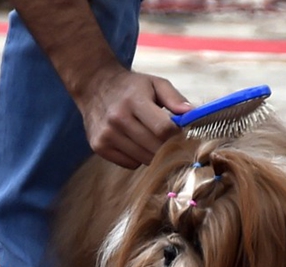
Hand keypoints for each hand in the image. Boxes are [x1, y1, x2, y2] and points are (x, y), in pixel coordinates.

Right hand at [77, 70, 192, 168]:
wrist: (94, 85)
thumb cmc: (131, 87)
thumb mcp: (155, 83)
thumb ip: (175, 98)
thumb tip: (191, 114)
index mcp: (134, 101)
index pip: (163, 129)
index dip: (176, 134)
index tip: (179, 131)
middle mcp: (118, 118)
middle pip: (155, 148)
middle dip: (168, 146)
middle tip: (169, 138)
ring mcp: (107, 134)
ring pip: (144, 159)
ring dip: (153, 153)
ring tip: (150, 137)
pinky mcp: (99, 146)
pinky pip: (130, 164)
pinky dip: (137, 157)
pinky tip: (134, 142)